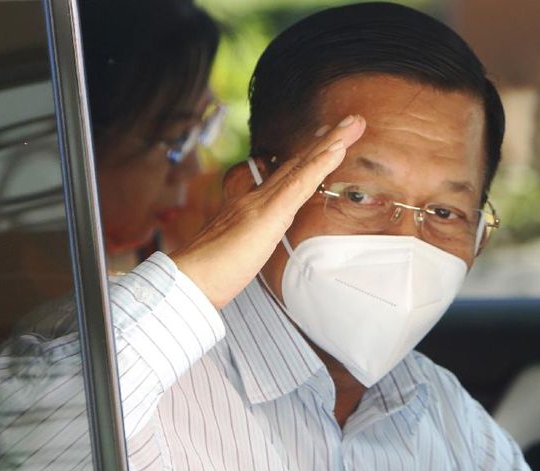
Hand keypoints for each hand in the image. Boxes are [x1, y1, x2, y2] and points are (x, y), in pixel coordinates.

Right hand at [170, 114, 365, 307]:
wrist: (187, 280)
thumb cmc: (207, 275)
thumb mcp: (234, 256)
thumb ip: (247, 245)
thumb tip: (252, 247)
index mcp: (249, 207)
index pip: (285, 178)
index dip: (307, 160)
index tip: (326, 142)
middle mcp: (255, 198)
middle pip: (297, 164)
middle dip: (324, 142)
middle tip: (349, 122)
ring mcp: (261, 203)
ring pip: (302, 166)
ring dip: (330, 143)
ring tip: (352, 124)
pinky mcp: (268, 214)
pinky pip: (299, 184)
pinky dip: (320, 164)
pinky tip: (337, 148)